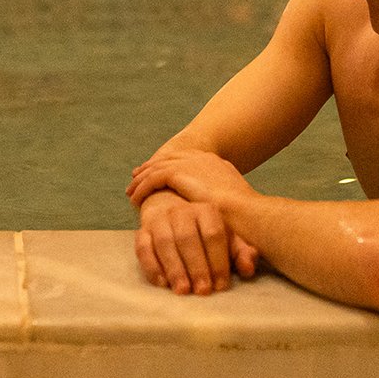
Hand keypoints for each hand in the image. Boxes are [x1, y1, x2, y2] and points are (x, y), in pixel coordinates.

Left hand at [127, 148, 255, 210]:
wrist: (247, 212)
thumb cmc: (247, 217)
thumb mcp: (235, 206)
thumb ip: (223, 204)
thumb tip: (222, 212)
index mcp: (216, 164)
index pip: (186, 161)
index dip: (170, 168)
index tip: (159, 176)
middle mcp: (202, 159)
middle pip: (169, 160)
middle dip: (152, 168)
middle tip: (137, 178)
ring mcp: (190, 164)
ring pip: (157, 168)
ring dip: (142, 180)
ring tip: (131, 193)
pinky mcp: (179, 173)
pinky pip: (153, 178)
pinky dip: (142, 189)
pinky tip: (135, 201)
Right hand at [134, 189, 258, 294]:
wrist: (173, 212)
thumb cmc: (205, 232)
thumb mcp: (227, 238)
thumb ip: (240, 252)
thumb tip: (249, 268)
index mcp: (206, 210)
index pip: (213, 234)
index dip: (218, 261)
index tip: (221, 285)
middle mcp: (181, 210)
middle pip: (188, 238)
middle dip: (196, 267)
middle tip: (202, 291)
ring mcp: (160, 219)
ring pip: (165, 243)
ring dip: (175, 269)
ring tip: (183, 290)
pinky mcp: (142, 230)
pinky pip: (143, 247)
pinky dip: (152, 266)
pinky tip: (163, 283)